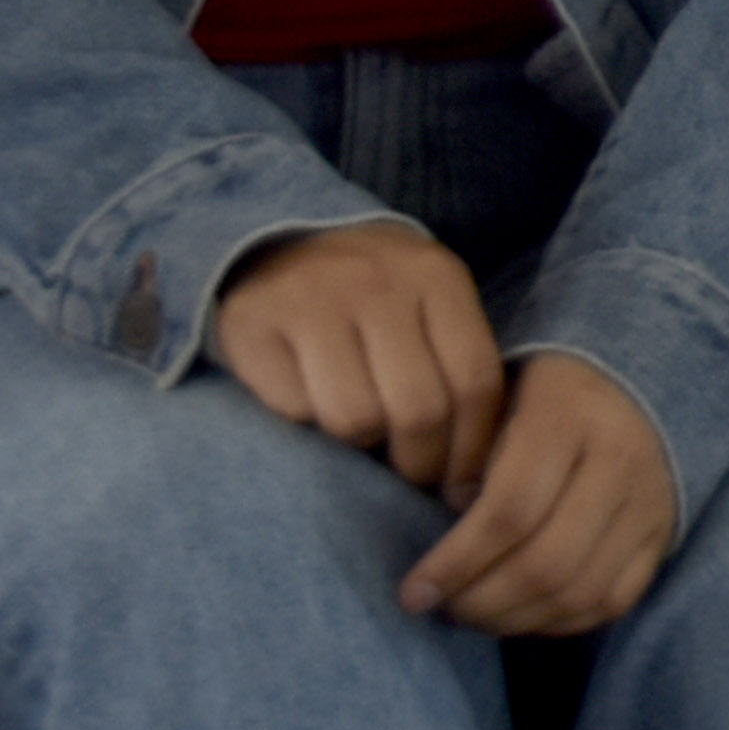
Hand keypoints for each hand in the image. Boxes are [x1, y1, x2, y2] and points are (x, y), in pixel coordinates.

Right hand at [212, 222, 504, 493]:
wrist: (277, 243)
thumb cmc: (373, 295)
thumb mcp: (429, 308)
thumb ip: (456, 370)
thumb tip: (471, 481)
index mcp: (437, 277)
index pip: (474, 382)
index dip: (473, 449)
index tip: (461, 486)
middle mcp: (378, 282)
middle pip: (419, 408)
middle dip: (420, 463)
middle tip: (412, 476)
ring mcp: (313, 300)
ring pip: (355, 419)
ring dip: (362, 447)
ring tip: (364, 439)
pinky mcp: (253, 324)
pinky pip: (294, 411)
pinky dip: (307, 427)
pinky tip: (313, 412)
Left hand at [401, 354, 680, 635]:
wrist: (634, 383)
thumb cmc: (542, 397)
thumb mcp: (497, 402)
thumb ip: (468, 465)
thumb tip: (447, 543)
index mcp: (570, 418)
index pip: (509, 512)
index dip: (455, 563)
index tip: (414, 591)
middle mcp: (621, 462)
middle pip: (547, 562)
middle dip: (482, 602)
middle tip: (442, 608)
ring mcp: (651, 504)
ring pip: (580, 592)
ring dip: (516, 620)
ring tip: (475, 615)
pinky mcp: (664, 535)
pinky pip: (612, 601)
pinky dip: (561, 621)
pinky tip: (522, 614)